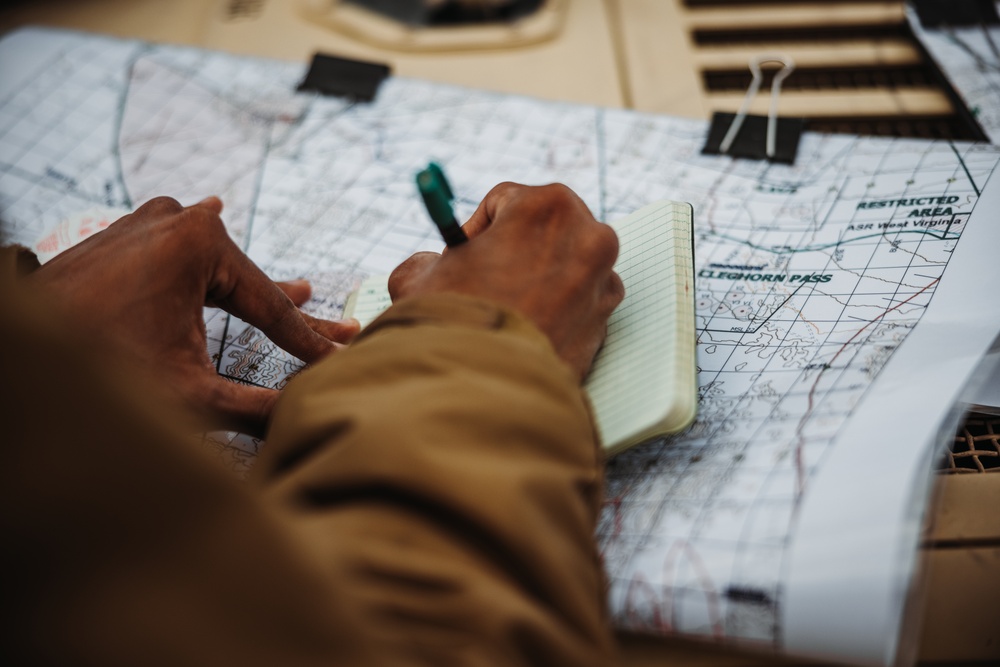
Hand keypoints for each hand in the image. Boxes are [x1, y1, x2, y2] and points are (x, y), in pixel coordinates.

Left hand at [28, 196, 359, 435]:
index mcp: (203, 241)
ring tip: (303, 294)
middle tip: (343, 332)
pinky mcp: (125, 235)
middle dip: (292, 316)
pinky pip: (186, 260)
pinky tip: (233, 258)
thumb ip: (257, 407)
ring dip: (255, 295)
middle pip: (250, 284)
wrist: (13, 353)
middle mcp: (178, 218)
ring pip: (219, 271)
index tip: (348, 359)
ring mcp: (148, 222)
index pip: (273, 306)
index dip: (312, 342)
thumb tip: (305, 418)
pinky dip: (213, 281)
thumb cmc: (98, 371)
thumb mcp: (190, 395)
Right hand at [389, 183, 623, 379]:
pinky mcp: (607, 319)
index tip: (465, 254)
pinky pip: (579, 302)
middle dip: (516, 249)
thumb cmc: (454, 325)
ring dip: (539, 279)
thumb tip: (432, 264)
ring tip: (505, 309)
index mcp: (545, 205)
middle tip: (486, 278)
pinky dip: (557, 311)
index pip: (506, 201)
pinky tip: (526, 329)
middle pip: (546, 227)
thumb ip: (427, 260)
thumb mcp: (419, 280)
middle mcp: (587, 233)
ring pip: (566, 264)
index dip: (477, 230)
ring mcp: (603, 277)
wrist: (485, 390)